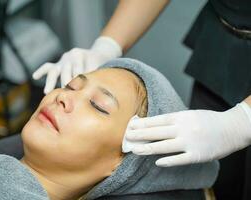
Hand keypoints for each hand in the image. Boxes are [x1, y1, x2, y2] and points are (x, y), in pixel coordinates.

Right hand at [32, 36, 121, 93]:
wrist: (97, 55)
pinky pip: (47, 67)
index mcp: (80, 55)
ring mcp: (62, 60)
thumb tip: (93, 91)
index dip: (78, 79)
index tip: (78, 90)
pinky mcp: (57, 64)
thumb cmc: (99, 64)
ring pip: (54, 70)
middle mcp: (69, 56)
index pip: (77, 69)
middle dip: (65, 82)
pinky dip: (41, 71)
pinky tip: (35, 77)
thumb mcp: (99, 67)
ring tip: (46, 92)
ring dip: (50, 82)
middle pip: (65, 71)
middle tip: (65, 93)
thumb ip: (94, 76)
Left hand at [126, 102, 250, 166]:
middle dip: (139, 135)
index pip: (157, 120)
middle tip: (127, 137)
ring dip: (147, 148)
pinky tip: (157, 161)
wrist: (232, 129)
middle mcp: (184, 128)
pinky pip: (179, 159)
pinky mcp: (197, 155)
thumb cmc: (208, 121)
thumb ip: (173, 120)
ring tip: (135, 150)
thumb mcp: (189, 115)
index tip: (130, 125)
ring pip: (164, 146)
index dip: (142, 124)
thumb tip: (153, 125)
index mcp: (181, 117)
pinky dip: (167, 161)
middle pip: (156, 132)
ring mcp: (190, 142)